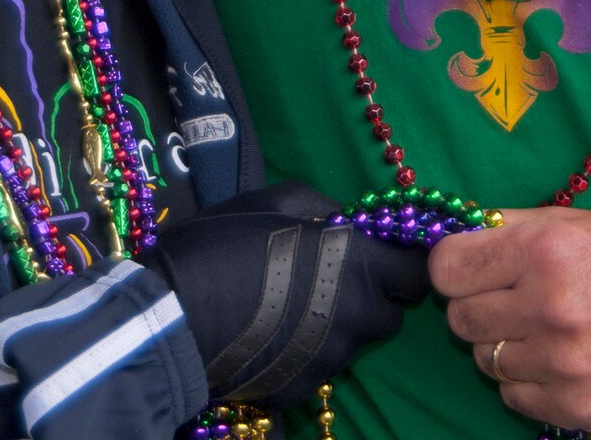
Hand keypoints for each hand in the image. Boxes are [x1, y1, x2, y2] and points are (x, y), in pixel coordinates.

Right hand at [142, 183, 429, 408]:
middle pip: (390, 315)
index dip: (404, 263)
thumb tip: (346, 223)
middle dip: (373, 298)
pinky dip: (307, 351)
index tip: (383, 255)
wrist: (174, 314)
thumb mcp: (277, 200)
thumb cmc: (225, 243)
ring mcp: (330, 359)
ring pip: (354, 342)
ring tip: (293, 305)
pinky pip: (320, 367)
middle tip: (334, 278)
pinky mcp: (303, 389)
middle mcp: (355, 317)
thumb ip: (326, 209)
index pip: (416, 274)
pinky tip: (272, 333)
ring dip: (338, 324)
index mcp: (357, 265)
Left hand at [430, 206, 590, 432]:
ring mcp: (563, 364)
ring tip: (550, 329)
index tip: (471, 268)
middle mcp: (550, 307)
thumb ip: (512, 227)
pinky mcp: (577, 408)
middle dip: (480, 306)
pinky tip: (564, 359)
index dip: (456, 267)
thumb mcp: (581, 223)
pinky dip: (530, 380)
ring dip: (507, 345)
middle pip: (461, 318)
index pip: (447, 267)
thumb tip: (459, 234)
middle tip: (514, 299)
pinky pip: (514, 396)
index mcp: (546, 250)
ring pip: (485, 359)